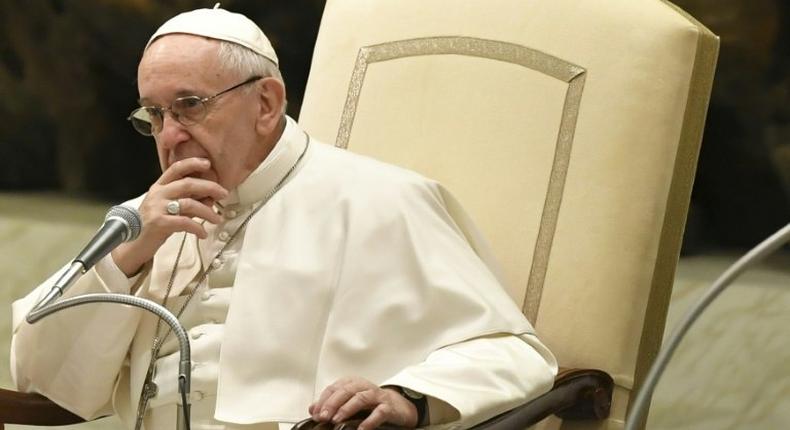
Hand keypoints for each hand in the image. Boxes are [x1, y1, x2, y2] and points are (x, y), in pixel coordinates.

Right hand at [112, 158, 227, 275]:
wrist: (134, 243)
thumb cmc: (155, 224)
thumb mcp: (170, 208)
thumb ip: (188, 201)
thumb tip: (211, 197)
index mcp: (160, 187)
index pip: (175, 169)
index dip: (192, 163)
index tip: (207, 163)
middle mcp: (158, 194)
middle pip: (187, 184)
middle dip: (209, 187)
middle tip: (224, 193)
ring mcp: (157, 208)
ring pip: (189, 203)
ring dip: (207, 211)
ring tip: (217, 219)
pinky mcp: (158, 223)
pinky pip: (184, 222)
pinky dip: (198, 228)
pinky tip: (203, 233)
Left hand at [309, 377, 417, 429]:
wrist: (398, 406)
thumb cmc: (371, 404)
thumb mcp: (350, 401)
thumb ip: (332, 404)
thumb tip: (313, 409)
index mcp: (353, 383)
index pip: (334, 388)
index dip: (323, 400)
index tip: (316, 414)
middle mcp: (364, 386)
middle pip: (346, 390)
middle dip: (332, 403)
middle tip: (324, 417)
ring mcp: (377, 396)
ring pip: (361, 398)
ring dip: (347, 409)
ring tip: (337, 420)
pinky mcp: (388, 406)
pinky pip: (379, 412)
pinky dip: (369, 420)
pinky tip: (361, 429)